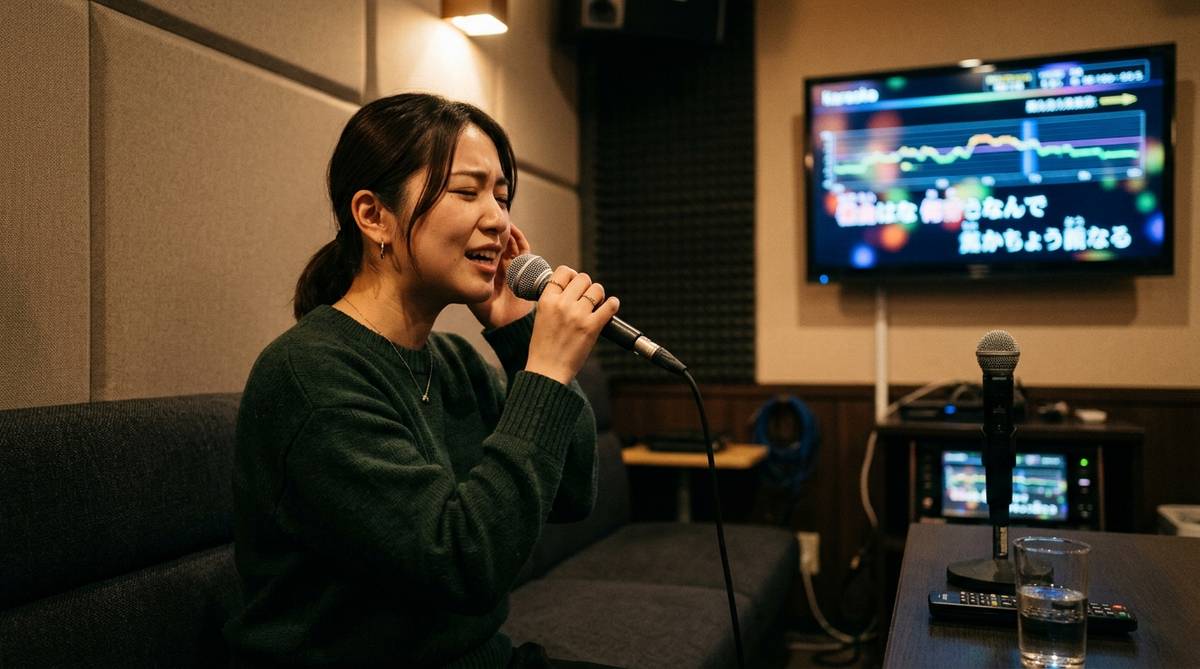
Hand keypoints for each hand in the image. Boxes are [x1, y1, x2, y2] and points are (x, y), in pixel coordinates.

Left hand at [469, 224, 534, 329]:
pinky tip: (511, 229)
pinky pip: (523, 247)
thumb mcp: (470, 290)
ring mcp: (512, 264)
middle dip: (492, 230)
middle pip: (496, 241)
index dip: (479, 235)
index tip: (472, 222)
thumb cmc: (488, 309)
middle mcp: (499, 264)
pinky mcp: (526, 266)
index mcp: (486, 267)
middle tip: (486, 216)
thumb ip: (464, 279)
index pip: (482, 246)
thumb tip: (451, 265)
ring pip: (509, 242)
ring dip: (505, 231)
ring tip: (498, 221)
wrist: (508, 321)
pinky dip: (518, 237)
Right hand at [525, 266, 619, 384]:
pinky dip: (612, 305)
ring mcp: (578, 315)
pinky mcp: (592, 327)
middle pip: (583, 278)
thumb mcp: (541, 316)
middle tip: (586, 298)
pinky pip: (610, 306)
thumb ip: (553, 301)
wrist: (547, 370)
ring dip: (599, 296)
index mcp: (547, 300)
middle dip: (587, 286)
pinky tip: (610, 308)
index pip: (563, 272)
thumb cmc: (544, 346)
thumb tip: (571, 287)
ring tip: (596, 306)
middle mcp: (562, 304)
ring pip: (597, 289)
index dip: (572, 276)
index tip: (575, 284)